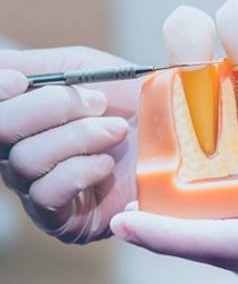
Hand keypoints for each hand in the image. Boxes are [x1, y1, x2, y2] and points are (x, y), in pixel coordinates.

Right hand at [0, 47, 139, 243]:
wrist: (174, 134)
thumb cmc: (130, 98)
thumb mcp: (83, 67)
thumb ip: (36, 65)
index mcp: (24, 115)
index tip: (20, 81)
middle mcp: (21, 150)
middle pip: (0, 128)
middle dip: (49, 108)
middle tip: (98, 102)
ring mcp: (37, 185)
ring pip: (25, 159)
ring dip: (79, 137)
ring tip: (117, 130)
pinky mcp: (60, 218)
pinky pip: (47, 193)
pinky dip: (81, 171)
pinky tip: (107, 164)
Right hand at [111, 99, 237, 283]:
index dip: (228, 178)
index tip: (204, 148)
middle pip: (225, 215)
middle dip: (189, 198)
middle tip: (159, 169)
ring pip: (207, 233)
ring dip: (165, 220)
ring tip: (131, 199)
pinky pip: (212, 247)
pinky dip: (170, 239)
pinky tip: (132, 226)